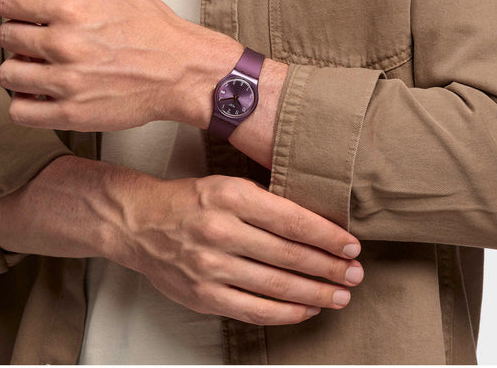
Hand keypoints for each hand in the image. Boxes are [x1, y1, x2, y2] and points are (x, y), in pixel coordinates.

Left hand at [0, 0, 242, 130]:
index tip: (29, 15)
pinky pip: (20, 111)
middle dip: (22, 36)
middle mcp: (64, 44)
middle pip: (5, 37)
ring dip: (22, 69)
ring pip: (9, 74)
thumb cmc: (152, 29)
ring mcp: (67, 82)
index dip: (17, 6)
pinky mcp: (73, 114)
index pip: (6, 2)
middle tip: (45, 41)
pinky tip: (44, 94)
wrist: (181, 71)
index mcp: (70, 7)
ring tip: (45, 68)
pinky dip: (25, 103)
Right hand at [0, 156, 363, 325]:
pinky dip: (285, 312)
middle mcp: (221, 231)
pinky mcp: (202, 294)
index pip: (292, 219)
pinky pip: (253, 309)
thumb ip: (266, 204)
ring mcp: (210, 266)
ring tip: (339, 295)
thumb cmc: (191, 200)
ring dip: (315, 293)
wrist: (141, 222)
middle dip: (329, 268)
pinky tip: (305, 309)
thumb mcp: (228, 185)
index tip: (351, 246)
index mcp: (231, 197)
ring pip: (276, 286)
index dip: (327, 236)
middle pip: (289, 256)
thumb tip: (314, 225)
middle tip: (355, 274)